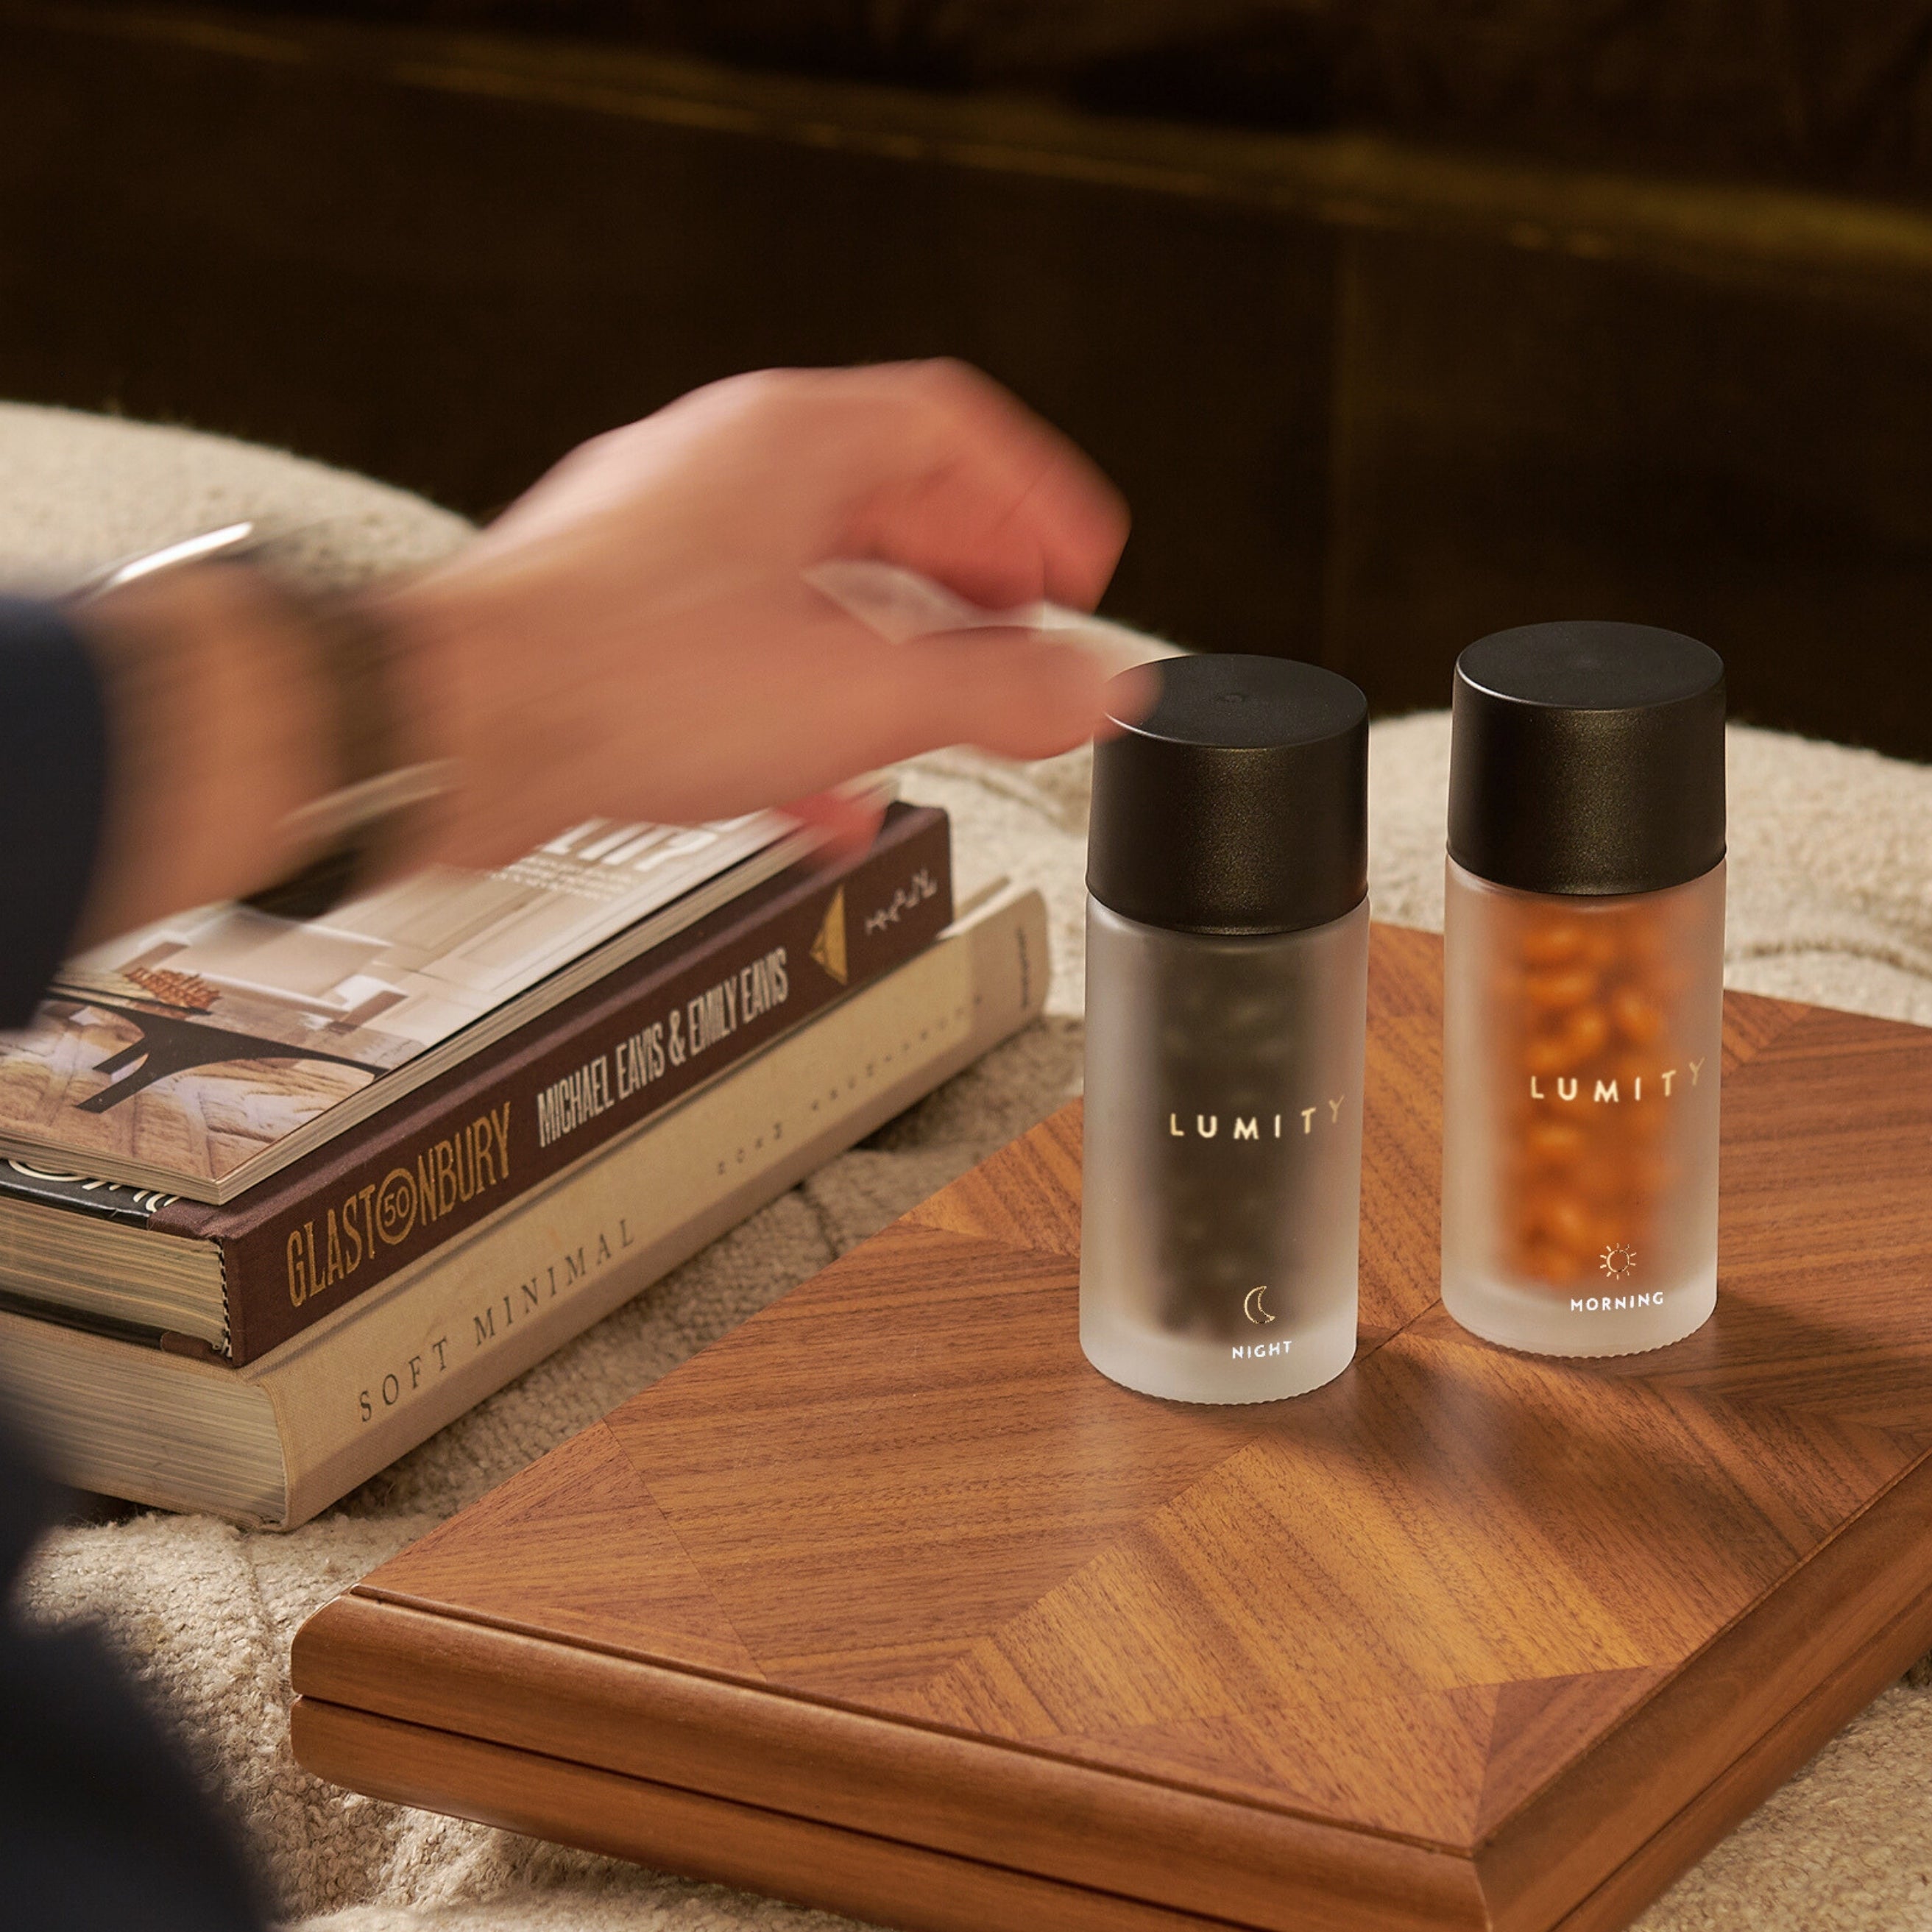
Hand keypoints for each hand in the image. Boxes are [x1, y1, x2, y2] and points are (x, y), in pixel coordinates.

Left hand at [384, 359, 1137, 866]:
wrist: (452, 737)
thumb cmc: (613, 679)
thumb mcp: (853, 692)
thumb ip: (992, 693)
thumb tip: (1090, 691)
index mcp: (787, 443)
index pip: (953, 429)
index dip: (1035, 503)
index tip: (1078, 572)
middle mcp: (721, 475)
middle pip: (888, 505)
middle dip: (971, 586)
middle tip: (1022, 645)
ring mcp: (665, 549)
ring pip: (816, 585)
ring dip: (891, 656)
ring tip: (939, 719)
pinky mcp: (621, 629)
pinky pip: (747, 653)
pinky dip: (806, 710)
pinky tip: (826, 788)